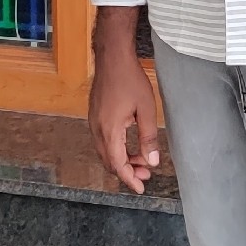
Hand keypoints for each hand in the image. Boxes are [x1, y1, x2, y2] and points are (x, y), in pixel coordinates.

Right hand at [88, 11, 161, 193]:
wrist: (112, 56)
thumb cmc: (130, 79)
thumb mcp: (146, 109)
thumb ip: (148, 137)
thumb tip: (152, 161)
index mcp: (110, 130)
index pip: (118, 164)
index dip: (130, 179)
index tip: (141, 188)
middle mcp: (97, 129)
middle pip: (110, 161)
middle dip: (128, 171)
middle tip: (146, 174)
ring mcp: (93, 121)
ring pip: (105, 151)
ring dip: (122, 159)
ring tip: (141, 160)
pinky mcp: (94, 115)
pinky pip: (103, 140)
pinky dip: (115, 148)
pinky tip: (129, 145)